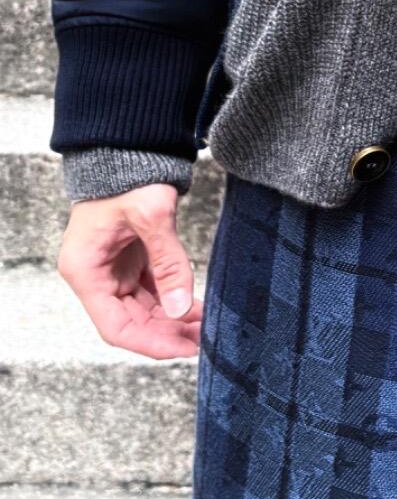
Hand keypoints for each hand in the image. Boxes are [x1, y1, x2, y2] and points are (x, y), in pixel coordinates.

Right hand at [57, 185, 200, 358]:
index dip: (151, 343)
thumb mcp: (151, 217)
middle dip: (169, 334)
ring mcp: (112, 271)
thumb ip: (168, 263)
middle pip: (132, 323)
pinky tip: (199, 308)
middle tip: (206, 339)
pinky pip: (153, 293)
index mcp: (85, 271)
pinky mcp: (130, 262)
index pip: (115, 327)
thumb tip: (181, 309)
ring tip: (208, 327)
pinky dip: (175, 302)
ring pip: (144, 311)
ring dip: (174, 321)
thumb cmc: (128, 175)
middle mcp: (95, 276)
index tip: (185, 349)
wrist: (129, 149)